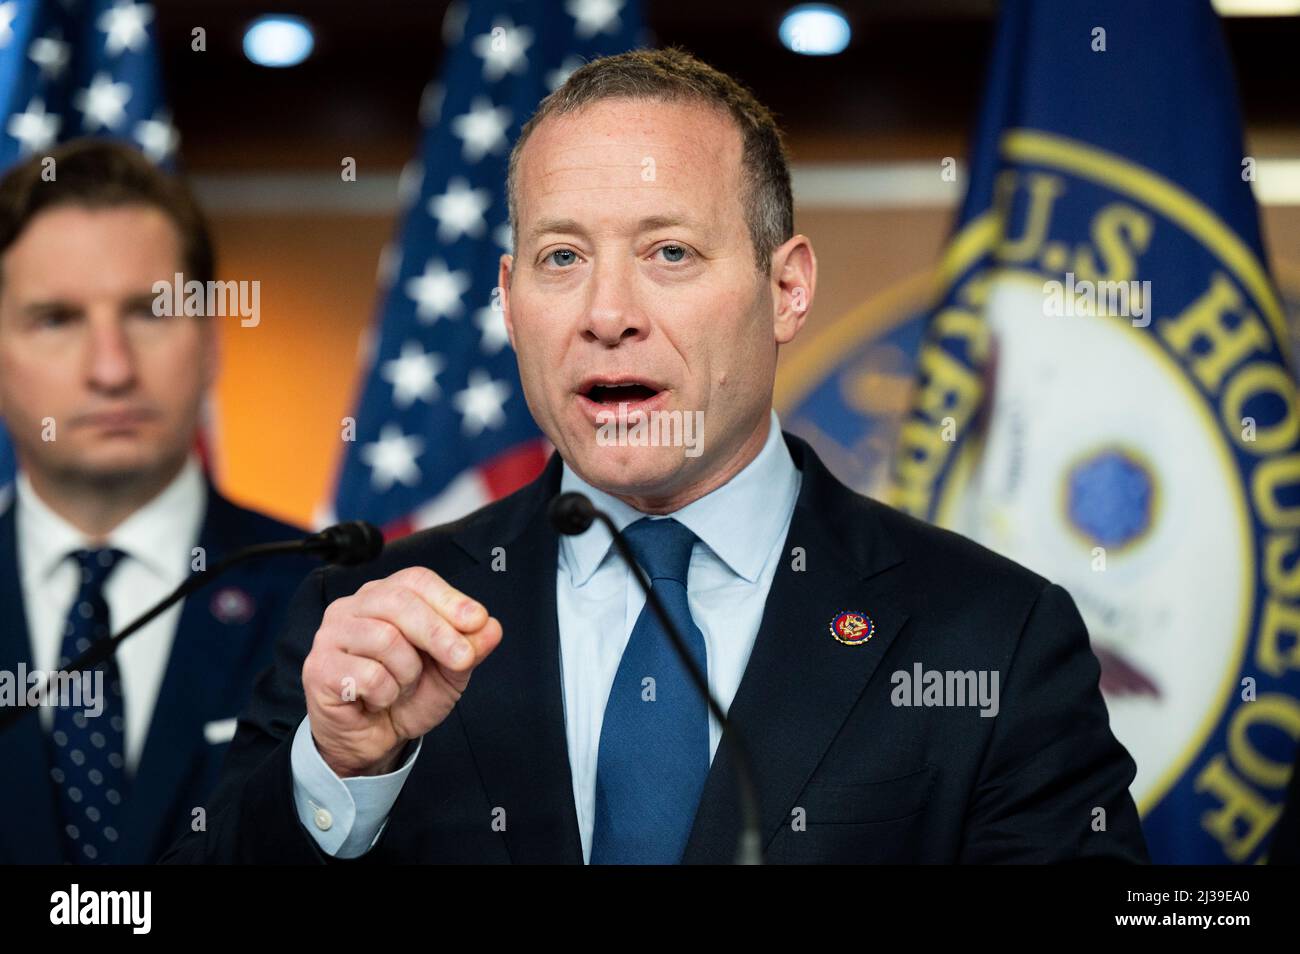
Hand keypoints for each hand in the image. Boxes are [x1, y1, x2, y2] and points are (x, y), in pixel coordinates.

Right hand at [301, 567, 502, 776]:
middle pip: (399, 602)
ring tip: (402, 686)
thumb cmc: (408, 695)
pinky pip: (367, 675)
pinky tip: (377, 699)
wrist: (374, 739)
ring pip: (384, 638)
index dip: (449, 598)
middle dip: (438, 632)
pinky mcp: (319, 668)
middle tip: (462, 659)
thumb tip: (490, 626)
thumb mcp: (450, 672)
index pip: (416, 581)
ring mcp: (332, 635)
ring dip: (407, 672)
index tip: (477, 620)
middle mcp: (354, 607)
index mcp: (385, 596)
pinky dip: (385, 694)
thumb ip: (471, 647)